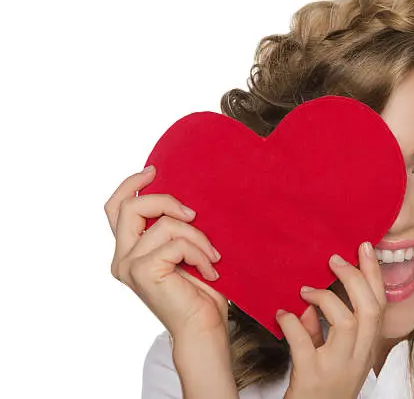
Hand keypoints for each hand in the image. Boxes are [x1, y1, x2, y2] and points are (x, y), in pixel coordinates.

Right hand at [104, 165, 227, 338]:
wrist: (203, 327)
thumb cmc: (199, 292)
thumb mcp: (184, 251)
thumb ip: (172, 228)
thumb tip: (182, 198)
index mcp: (128, 251)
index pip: (115, 208)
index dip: (131, 184)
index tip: (154, 170)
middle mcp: (121, 258)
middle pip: (130, 207)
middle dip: (165, 201)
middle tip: (194, 214)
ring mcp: (129, 266)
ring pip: (163, 225)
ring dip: (197, 237)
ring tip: (212, 257)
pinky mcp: (143, 272)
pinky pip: (176, 243)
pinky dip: (200, 252)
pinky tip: (210, 270)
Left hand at [276, 241, 385, 398]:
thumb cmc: (321, 389)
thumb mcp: (328, 355)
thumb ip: (321, 328)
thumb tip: (308, 302)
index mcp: (366, 348)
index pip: (379, 305)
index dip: (374, 274)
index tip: (365, 247)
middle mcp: (358, 357)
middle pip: (370, 309)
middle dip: (355, 277)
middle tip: (334, 258)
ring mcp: (337, 367)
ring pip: (348, 323)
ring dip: (326, 298)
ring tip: (305, 289)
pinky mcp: (313, 376)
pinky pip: (305, 343)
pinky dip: (292, 323)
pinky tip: (282, 315)